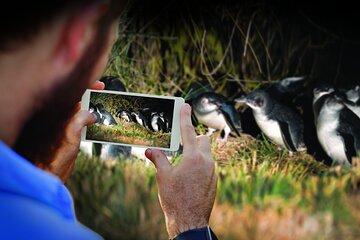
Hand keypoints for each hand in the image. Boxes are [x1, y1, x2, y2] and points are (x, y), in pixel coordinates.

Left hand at [38, 81, 104, 181]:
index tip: (100, 86)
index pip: (72, 91)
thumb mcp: (71, 132)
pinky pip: (80, 123)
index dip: (87, 85)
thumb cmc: (53, 155)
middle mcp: (59, 116)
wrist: (47, 174)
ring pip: (79, 111)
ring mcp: (63, 126)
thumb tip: (91, 114)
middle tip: (103, 94)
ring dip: (90, 109)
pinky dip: (88, 121)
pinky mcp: (67, 135)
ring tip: (102, 110)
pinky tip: (96, 123)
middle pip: (76, 99)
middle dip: (89, 96)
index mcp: (58, 111)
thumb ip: (81, 117)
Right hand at [145, 104, 217, 237]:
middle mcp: (206, 162)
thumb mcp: (163, 177)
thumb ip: (158, 159)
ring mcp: (212, 172)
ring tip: (182, 165)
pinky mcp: (214, 181)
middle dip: (193, 139)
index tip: (185, 106)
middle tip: (181, 145)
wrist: (189, 222)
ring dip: (196, 153)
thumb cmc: (175, 199)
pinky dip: (199, 165)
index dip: (185, 117)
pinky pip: (208, 166)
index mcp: (193, 157)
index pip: (188, 131)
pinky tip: (189, 177)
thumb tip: (150, 150)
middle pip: (203, 140)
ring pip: (206, 154)